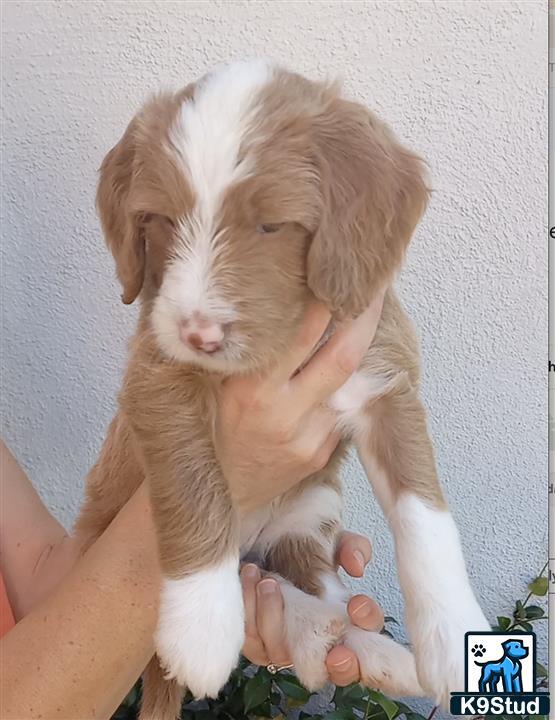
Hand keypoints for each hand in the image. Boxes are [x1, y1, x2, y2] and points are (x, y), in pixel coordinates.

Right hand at [215, 291, 385, 513]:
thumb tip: (262, 305)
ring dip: (359, 351)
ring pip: (348, 384)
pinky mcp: (320, 454)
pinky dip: (344, 386)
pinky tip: (343, 369)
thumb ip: (238, 352)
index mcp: (249, 391)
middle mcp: (283, 413)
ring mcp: (307, 437)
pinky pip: (340, 411)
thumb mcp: (211, 386)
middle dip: (363, 319)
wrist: (215, 494)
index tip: (335, 276)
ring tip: (363, 320)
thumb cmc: (207, 429)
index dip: (323, 303)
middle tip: (373, 289)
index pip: (297, 337)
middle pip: (341, 358)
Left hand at [240, 533, 383, 686]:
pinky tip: (250, 578)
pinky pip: (252, 639)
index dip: (368, 626)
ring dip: (274, 616)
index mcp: (349, 620)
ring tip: (268, 581)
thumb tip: (356, 566)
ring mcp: (290, 651)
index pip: (373, 636)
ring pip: (284, 653)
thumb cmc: (305, 553)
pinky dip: (249, 609)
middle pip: (342, 671)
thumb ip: (352, 548)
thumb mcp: (333, 544)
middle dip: (342, 666)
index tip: (357, 605)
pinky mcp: (259, 647)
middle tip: (335, 650)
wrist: (265, 551)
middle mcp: (322, 644)